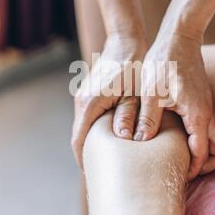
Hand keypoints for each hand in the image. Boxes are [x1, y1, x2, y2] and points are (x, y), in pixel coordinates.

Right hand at [72, 35, 147, 168]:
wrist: (125, 41)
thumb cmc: (134, 67)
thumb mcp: (135, 94)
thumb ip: (128, 116)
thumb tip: (124, 139)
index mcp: (90, 103)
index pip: (79, 140)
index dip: (85, 159)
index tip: (93, 174)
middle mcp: (82, 100)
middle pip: (79, 135)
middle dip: (88, 153)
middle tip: (102, 169)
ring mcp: (83, 95)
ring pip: (83, 126)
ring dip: (91, 141)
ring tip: (106, 157)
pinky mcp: (88, 92)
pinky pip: (88, 117)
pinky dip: (94, 129)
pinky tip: (108, 137)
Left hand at [134, 33, 214, 179]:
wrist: (179, 38)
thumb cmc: (164, 61)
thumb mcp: (151, 92)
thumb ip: (148, 118)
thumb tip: (141, 142)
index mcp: (197, 115)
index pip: (202, 153)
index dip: (192, 169)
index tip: (177, 175)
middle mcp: (207, 113)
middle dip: (208, 164)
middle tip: (186, 169)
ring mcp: (207, 107)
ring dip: (205, 151)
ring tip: (182, 156)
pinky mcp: (202, 101)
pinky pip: (208, 126)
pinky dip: (199, 138)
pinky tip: (178, 137)